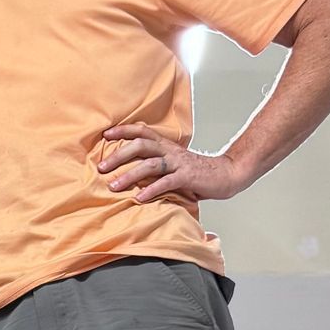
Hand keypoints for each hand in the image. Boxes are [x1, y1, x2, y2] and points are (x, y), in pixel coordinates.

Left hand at [99, 123, 247, 203]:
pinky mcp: (188, 177)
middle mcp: (170, 151)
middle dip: (119, 155)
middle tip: (101, 167)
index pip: (142, 132)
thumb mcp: (174, 163)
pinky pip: (167, 182)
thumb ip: (156, 164)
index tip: (105, 135)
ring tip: (113, 186)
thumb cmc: (197, 172)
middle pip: (141, 146)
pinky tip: (139, 197)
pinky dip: (152, 189)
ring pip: (150, 164)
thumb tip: (130, 172)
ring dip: (129, 175)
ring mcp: (179, 164)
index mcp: (166, 146)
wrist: (227, 174)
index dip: (124, 131)